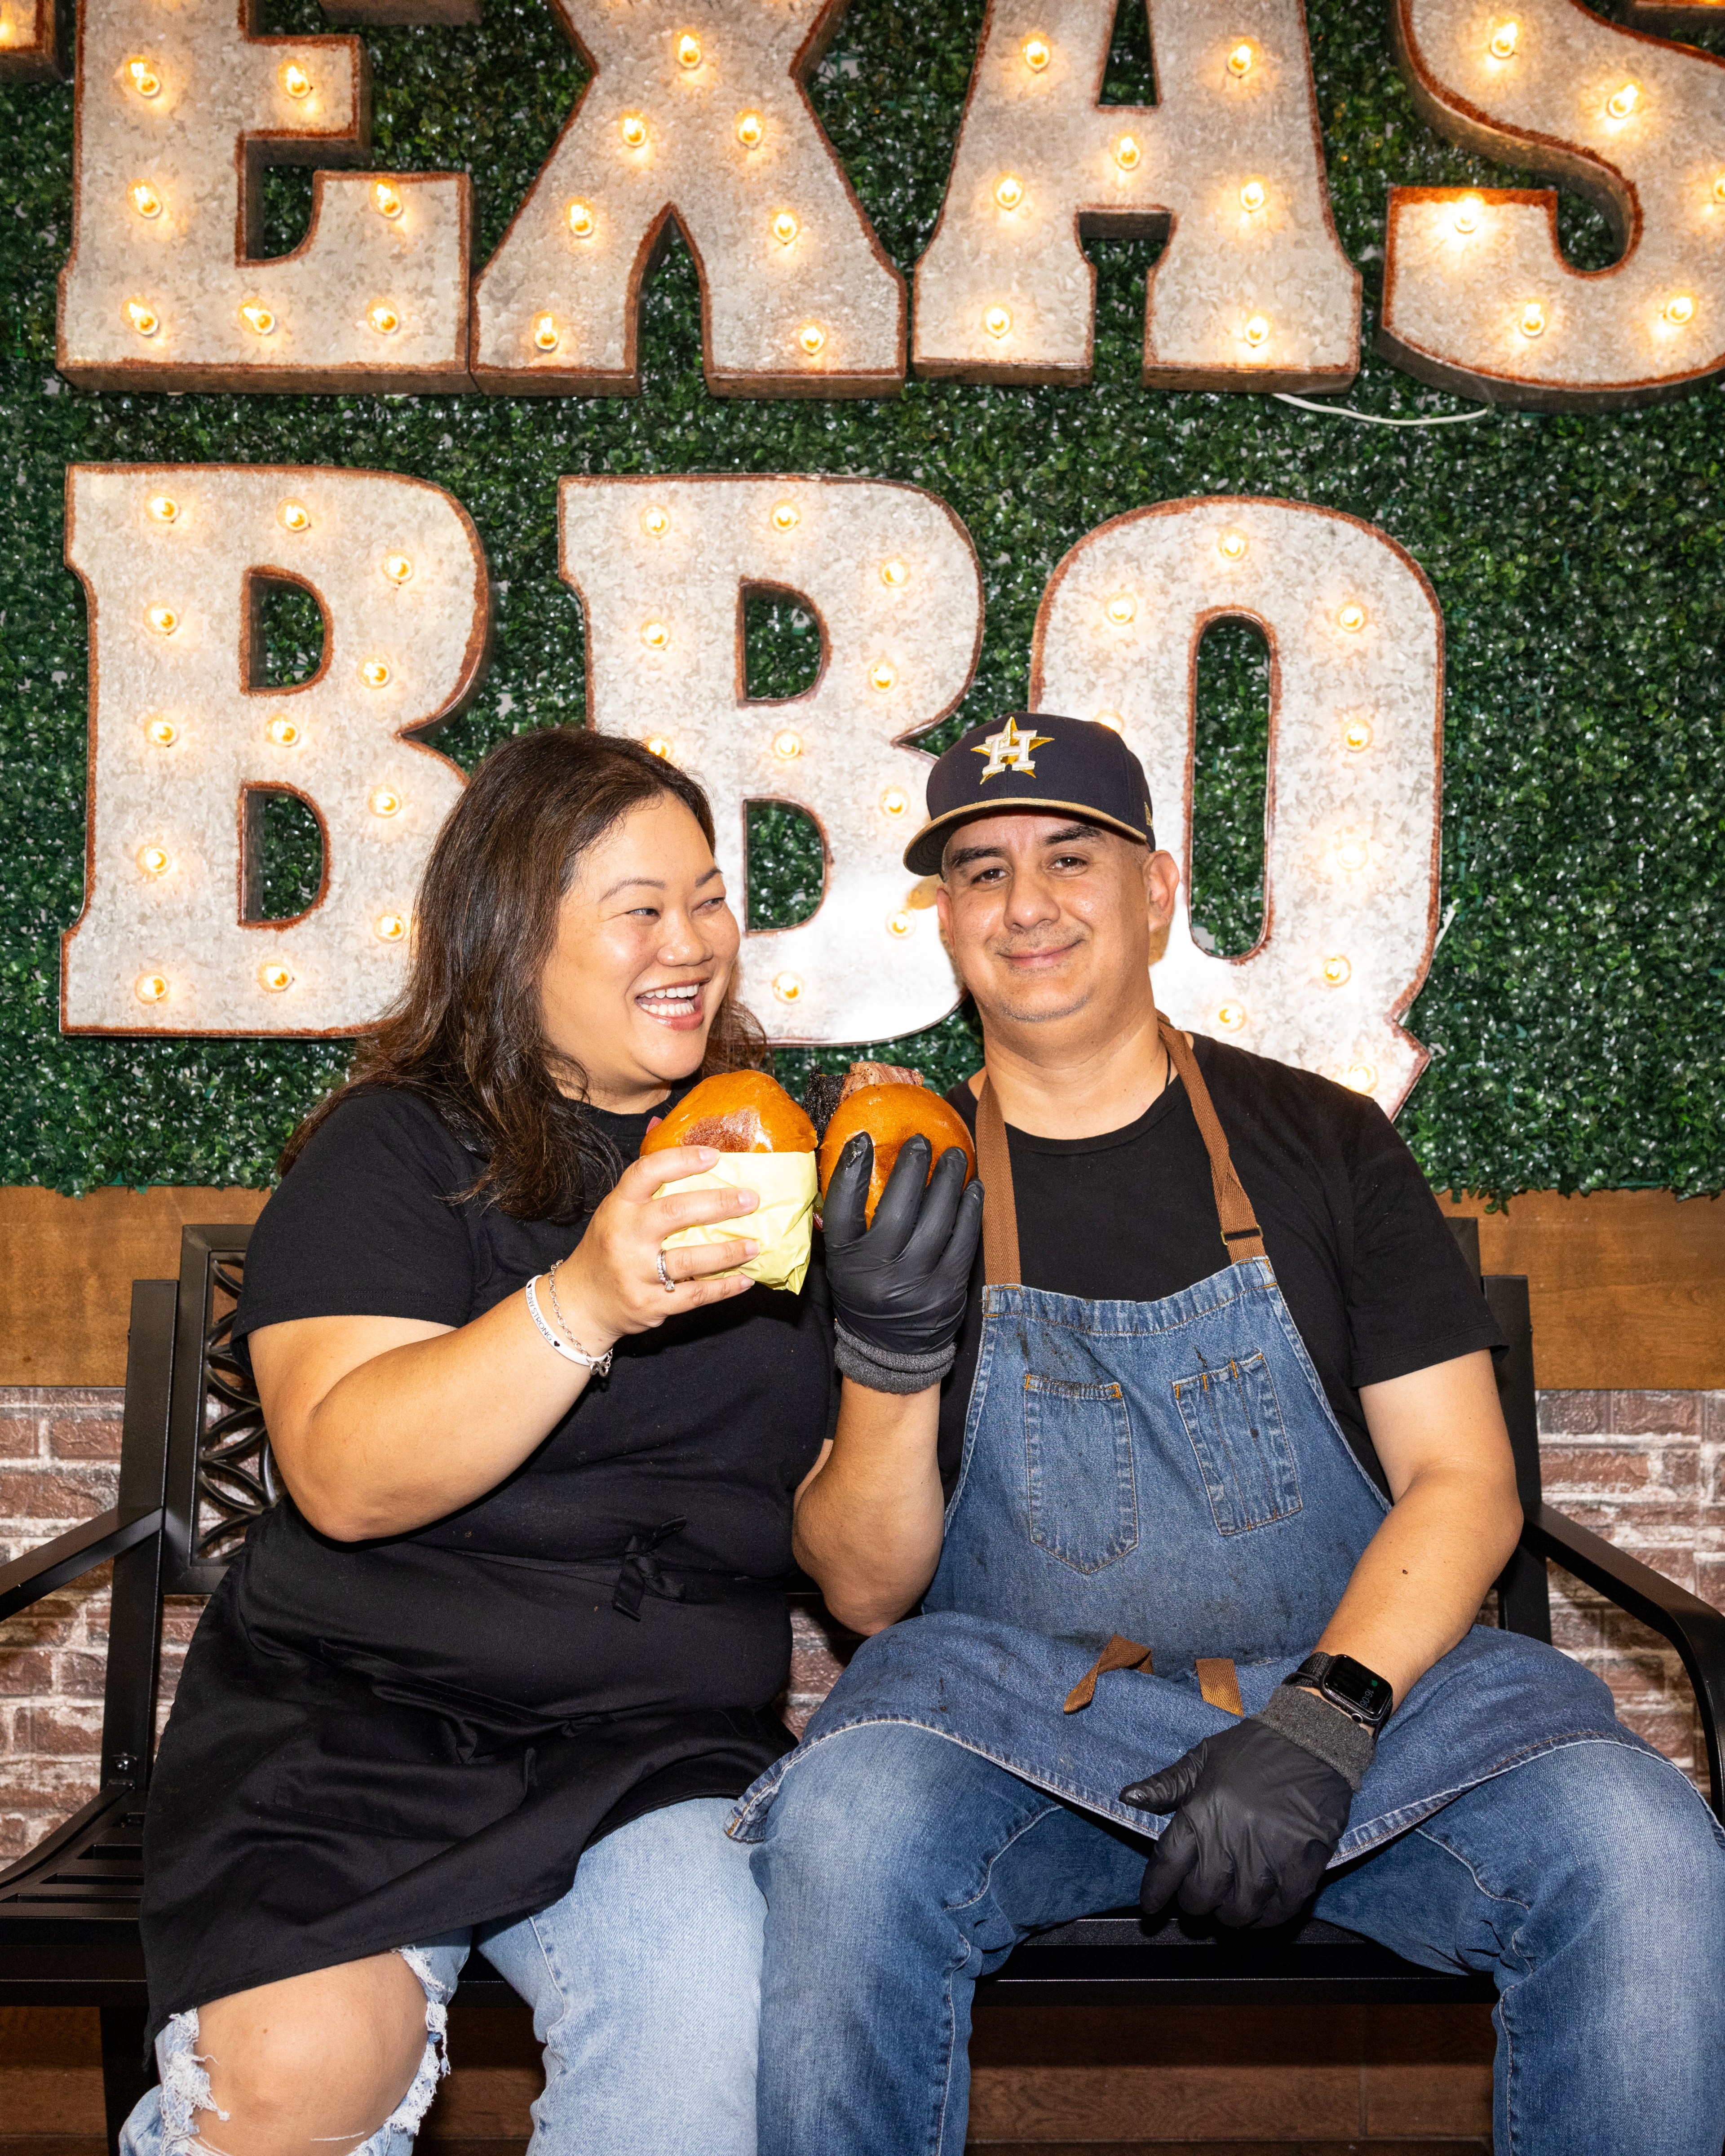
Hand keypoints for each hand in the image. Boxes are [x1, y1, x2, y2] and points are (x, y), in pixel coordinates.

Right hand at [555, 1146, 759, 1348]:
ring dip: (728, 1252)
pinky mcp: (649, 1304)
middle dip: (719, 1204)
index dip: (681, 1160)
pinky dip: (724, 1288)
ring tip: (755, 1244)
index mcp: (618, 1206)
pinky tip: (745, 1279)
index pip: (646, 1172)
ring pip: (690, 1259)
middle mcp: (625, 1237)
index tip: (714, 1156)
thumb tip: (660, 1122)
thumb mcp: (616, 1208)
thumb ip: (644, 1176)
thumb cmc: (609, 1246)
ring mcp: (636, 1273)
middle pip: (675, 1213)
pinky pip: (694, 1295)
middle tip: (751, 1200)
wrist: (582, 1302)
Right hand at [822, 1133, 983, 1358]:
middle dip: (911, 1168)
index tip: (863, 1139)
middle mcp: (877, 1274)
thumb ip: (846, 1224)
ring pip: (936, 1221)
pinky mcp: (948, 1291)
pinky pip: (963, 1241)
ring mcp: (915, 1284)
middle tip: (922, 1141)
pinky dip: (970, 1210)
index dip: (851, 1169)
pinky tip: (974, 1188)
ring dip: (947, 1181)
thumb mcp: (843, 1264)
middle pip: (896, 1208)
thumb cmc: (865, 1292)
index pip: (843, 1208)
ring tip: (954, 1156)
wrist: (890, 1350)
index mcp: (845, 1263)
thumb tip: (856, 1163)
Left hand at [1120, 1718, 1353, 1929]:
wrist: (1313, 1740)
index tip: (1151, 1906)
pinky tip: (1261, 1910)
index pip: (1167, 1864)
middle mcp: (1231, 1837)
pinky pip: (1280, 1910)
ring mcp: (1269, 1854)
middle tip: (1197, 1899)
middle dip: (1193, 1904)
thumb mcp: (1203, 1757)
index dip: (1155, 1891)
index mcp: (1202, 1810)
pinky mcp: (1303, 1865)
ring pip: (1239, 1910)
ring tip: (1227, 1906)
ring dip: (1230, 1915)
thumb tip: (1128, 1798)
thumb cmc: (1253, 1749)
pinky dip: (1267, 1918)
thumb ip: (1165, 1784)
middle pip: (1201, 1895)